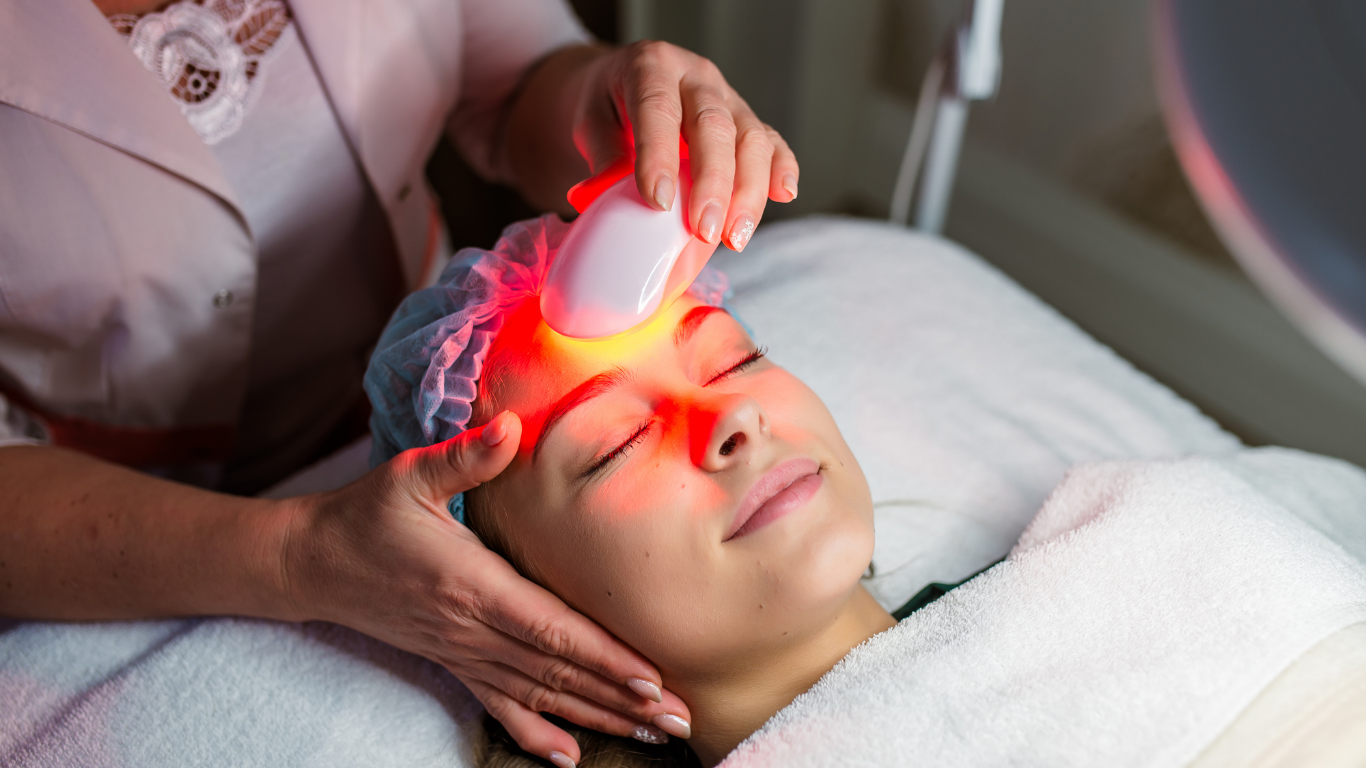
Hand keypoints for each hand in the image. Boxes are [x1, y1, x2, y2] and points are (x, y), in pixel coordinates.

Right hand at [282, 411, 690, 764]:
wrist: (311, 562)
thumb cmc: (366, 514)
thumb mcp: (409, 475)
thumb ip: (465, 457)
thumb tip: (509, 425)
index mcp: (472, 584)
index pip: (551, 630)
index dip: (603, 656)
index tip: (651, 677)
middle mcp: (472, 629)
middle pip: (559, 672)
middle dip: (622, 697)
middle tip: (678, 718)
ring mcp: (463, 652)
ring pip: (540, 695)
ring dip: (598, 717)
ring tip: (652, 734)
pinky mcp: (453, 662)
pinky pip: (500, 707)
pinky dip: (536, 734)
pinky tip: (568, 757)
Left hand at [572, 40, 799, 251]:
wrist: (622, 86)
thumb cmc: (606, 106)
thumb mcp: (588, 120)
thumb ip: (601, 152)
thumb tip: (607, 192)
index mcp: (651, 66)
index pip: (658, 108)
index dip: (660, 155)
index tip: (659, 202)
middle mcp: (696, 77)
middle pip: (714, 125)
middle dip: (714, 182)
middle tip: (705, 229)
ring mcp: (728, 97)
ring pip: (751, 137)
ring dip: (748, 191)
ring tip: (735, 236)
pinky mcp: (747, 120)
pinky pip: (772, 142)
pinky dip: (781, 168)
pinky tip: (783, 195)